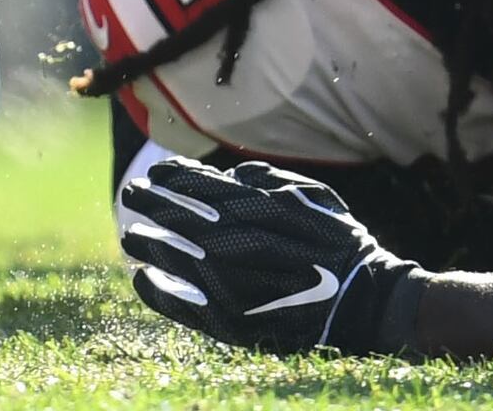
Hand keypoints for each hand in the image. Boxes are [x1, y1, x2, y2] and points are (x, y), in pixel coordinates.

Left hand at [117, 149, 412, 355]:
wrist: (362, 299)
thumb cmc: (338, 241)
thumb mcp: (314, 195)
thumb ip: (269, 180)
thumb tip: (230, 173)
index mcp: (263, 210)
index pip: (204, 187)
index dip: (175, 178)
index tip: (156, 171)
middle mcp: (245, 244)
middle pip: (185, 219)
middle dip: (154, 204)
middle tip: (130, 193)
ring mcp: (236, 284)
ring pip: (180, 259)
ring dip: (152, 244)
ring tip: (131, 235)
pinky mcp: (234, 321)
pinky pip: (185, 305)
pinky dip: (160, 292)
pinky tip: (143, 279)